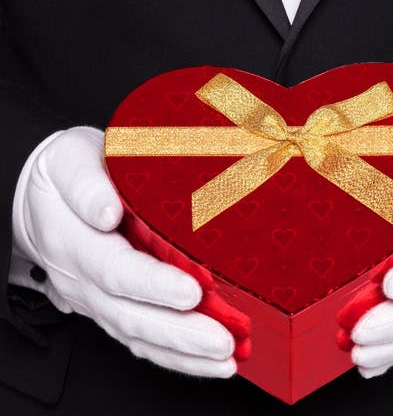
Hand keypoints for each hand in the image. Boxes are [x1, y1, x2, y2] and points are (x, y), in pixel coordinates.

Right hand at [12, 126, 235, 377]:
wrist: (42, 196)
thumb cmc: (65, 171)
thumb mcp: (69, 158)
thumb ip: (86, 184)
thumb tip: (106, 211)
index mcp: (71, 239)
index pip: (114, 270)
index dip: (153, 285)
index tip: (191, 291)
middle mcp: (81, 279)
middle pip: (128, 315)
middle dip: (178, 332)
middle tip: (221, 339)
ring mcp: (94, 299)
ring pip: (136, 335)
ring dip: (181, 352)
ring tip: (224, 356)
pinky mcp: (109, 307)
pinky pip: (139, 339)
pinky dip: (174, 355)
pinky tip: (208, 359)